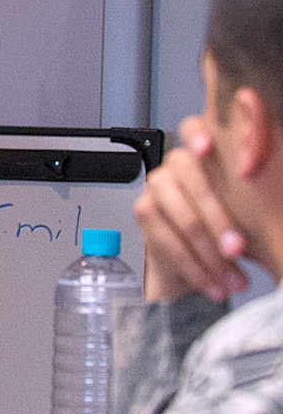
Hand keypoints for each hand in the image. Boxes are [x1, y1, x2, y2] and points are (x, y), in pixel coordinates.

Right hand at [134, 115, 249, 301]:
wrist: (200, 262)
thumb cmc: (232, 228)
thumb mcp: (252, 207)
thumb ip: (255, 181)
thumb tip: (269, 168)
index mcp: (204, 152)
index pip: (195, 128)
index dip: (199, 136)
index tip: (208, 151)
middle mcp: (175, 165)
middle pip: (193, 181)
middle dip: (219, 220)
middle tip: (239, 248)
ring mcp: (156, 188)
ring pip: (185, 219)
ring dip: (211, 255)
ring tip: (235, 279)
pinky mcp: (144, 214)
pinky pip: (170, 244)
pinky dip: (197, 270)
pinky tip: (215, 285)